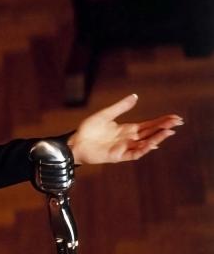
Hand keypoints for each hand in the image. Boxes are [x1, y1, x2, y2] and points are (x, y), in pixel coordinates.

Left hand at [67, 94, 182, 164]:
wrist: (75, 142)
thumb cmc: (89, 129)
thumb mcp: (106, 114)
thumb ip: (121, 107)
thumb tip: (135, 96)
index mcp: (127, 129)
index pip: (148, 125)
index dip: (161, 122)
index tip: (174, 117)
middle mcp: (129, 139)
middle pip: (150, 133)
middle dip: (164, 128)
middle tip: (178, 122)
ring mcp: (125, 148)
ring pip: (145, 144)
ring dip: (157, 138)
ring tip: (168, 131)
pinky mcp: (118, 156)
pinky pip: (134, 154)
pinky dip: (143, 149)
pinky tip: (151, 144)